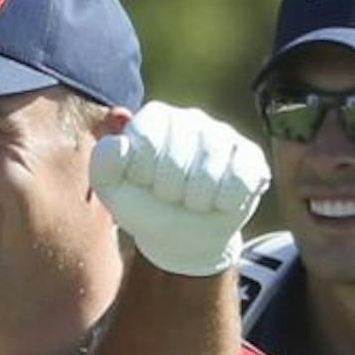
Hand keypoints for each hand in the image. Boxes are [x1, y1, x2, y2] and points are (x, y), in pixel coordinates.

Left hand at [89, 101, 269, 276]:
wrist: (183, 236)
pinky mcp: (250, 156)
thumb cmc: (145, 207)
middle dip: (169, 191)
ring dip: (195, 201)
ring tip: (191, 201)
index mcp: (155, 118)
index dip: (144, 173)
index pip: (147, 138)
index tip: (144, 184)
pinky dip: (223, 203)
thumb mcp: (114, 191)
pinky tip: (217, 202)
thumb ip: (104, 165)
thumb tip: (119, 144)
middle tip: (170, 197)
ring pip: (209, 172)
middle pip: (177, 157)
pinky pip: (238, 180)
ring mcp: (224, 135)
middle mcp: (191, 118)